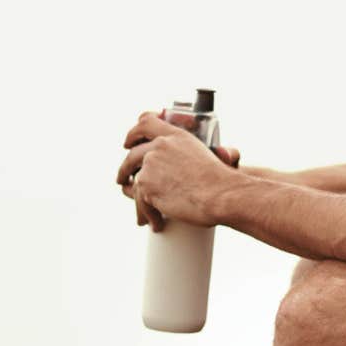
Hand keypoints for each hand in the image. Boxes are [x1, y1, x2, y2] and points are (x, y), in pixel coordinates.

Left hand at [117, 112, 241, 229]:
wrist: (221, 195)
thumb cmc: (222, 181)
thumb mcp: (207, 156)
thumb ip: (189, 157)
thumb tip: (181, 169)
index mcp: (176, 136)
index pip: (146, 122)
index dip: (134, 132)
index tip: (128, 142)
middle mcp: (160, 146)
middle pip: (132, 155)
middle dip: (125, 168)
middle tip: (123, 178)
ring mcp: (151, 165)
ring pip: (134, 182)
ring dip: (134, 196)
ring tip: (140, 211)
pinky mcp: (147, 186)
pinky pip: (140, 202)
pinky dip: (147, 215)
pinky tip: (155, 223)